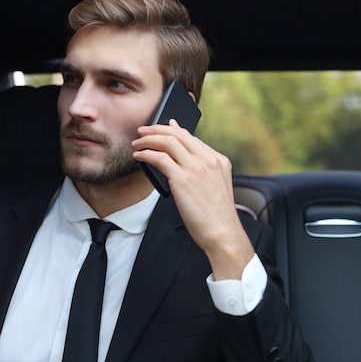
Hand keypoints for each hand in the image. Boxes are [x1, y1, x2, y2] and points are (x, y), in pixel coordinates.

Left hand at [132, 120, 254, 279]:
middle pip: (179, 134)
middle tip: (143, 131)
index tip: (161, 128)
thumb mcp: (216, 187)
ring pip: (168, 141)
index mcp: (219, 161)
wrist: (223, 233)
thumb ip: (204, 171)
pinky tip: (139, 157)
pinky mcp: (183, 179)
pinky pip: (159, 158)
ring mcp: (196, 168)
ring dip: (149, 139)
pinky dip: (146, 154)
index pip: (192, 138)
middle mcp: (208, 160)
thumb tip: (183, 161)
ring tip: (137, 143)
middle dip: (157, 129)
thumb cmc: (217, 217)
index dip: (173, 130)